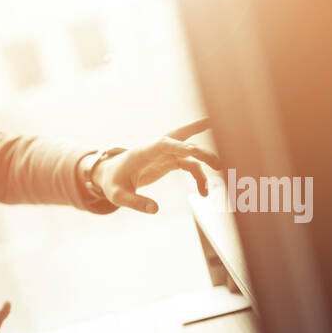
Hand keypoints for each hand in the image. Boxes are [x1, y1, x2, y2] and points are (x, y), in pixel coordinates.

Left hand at [91, 118, 222, 213]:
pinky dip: (199, 176)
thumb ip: (135, 202)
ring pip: (190, 152)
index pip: (162, 144)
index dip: (178, 145)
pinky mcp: (169, 162)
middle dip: (197, 127)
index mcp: (142, 152)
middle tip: (217, 122)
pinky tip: (204, 192)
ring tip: (221, 170)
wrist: (110, 175)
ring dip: (205, 159)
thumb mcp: (118, 196)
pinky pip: (189, 165)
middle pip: (180, 135)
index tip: (193, 150)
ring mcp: (165, 154)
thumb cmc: (112, 183)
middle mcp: (157, 150)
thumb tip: (155, 210)